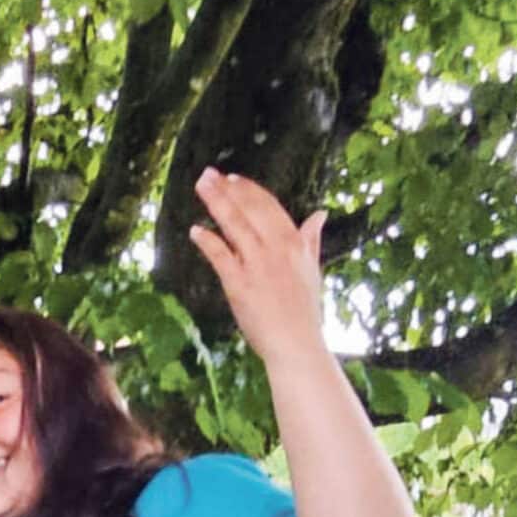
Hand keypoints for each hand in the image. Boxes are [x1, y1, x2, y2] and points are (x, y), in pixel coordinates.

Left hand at [190, 171, 326, 367]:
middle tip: (208, 174)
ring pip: (234, 224)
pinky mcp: (239, 283)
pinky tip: (196, 230)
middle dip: (227, 189)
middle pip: (248, 209)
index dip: (249, 190)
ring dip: (216, 202)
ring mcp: (256, 264)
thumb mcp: (313, 270)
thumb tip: (320, 215)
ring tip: (201, 186)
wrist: (296, 343)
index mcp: (294, 243)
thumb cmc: (305, 311)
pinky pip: (220, 255)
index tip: (233, 178)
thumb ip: (311, 240)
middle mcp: (276, 248)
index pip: (269, 206)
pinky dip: (207, 241)